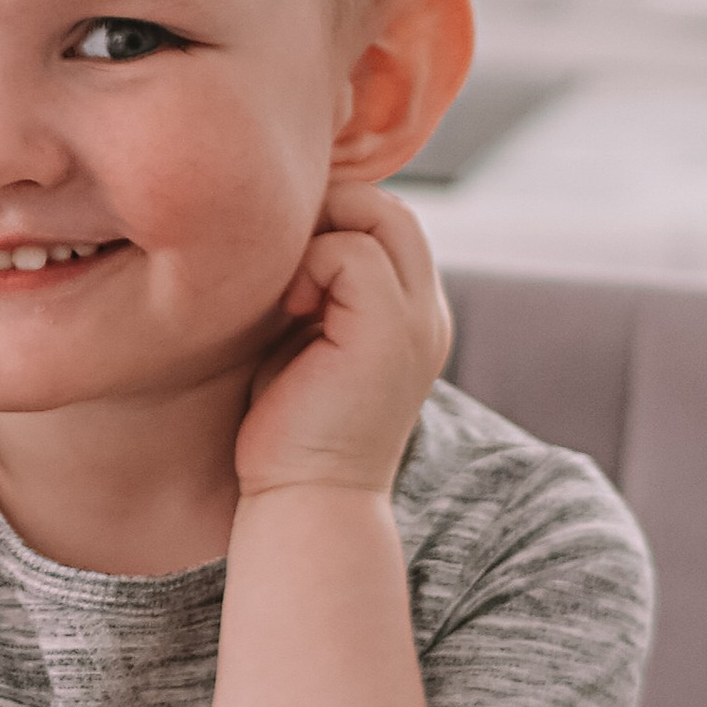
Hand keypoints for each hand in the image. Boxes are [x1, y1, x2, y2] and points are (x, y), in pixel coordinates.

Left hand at [234, 182, 452, 501]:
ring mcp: (418, 320)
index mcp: (411, 314)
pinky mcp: (392, 331)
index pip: (386, 223)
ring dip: (320, 232)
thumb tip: (283, 228)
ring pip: (381, 215)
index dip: (333, 217)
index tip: (280, 251)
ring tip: (289, 290)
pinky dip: (311, 264)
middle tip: (278, 255)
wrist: (304, 499)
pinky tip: (290, 309)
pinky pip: (355, 253)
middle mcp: (427, 313)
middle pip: (391, 208)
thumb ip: (314, 286)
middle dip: (329, 210)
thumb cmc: (289, 429)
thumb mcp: (305, 339)